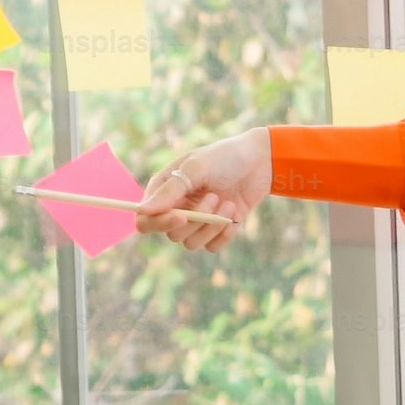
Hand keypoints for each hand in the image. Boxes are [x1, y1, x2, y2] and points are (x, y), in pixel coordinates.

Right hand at [136, 128, 272, 253]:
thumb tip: (143, 210)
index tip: (182, 217)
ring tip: (227, 203)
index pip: (146, 219)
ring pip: (191, 244)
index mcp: (164, 190)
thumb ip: (170, 190)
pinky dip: (225, 234)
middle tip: (214, 197)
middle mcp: (176, 207)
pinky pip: (211, 247)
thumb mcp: (197, 168)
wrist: (261, 162)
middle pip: (171, 234)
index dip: (159, 223)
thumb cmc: (225, 157)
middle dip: (196, 220)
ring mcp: (196, 220)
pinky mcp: (215, 229)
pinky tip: (236, 214)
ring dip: (212, 226)